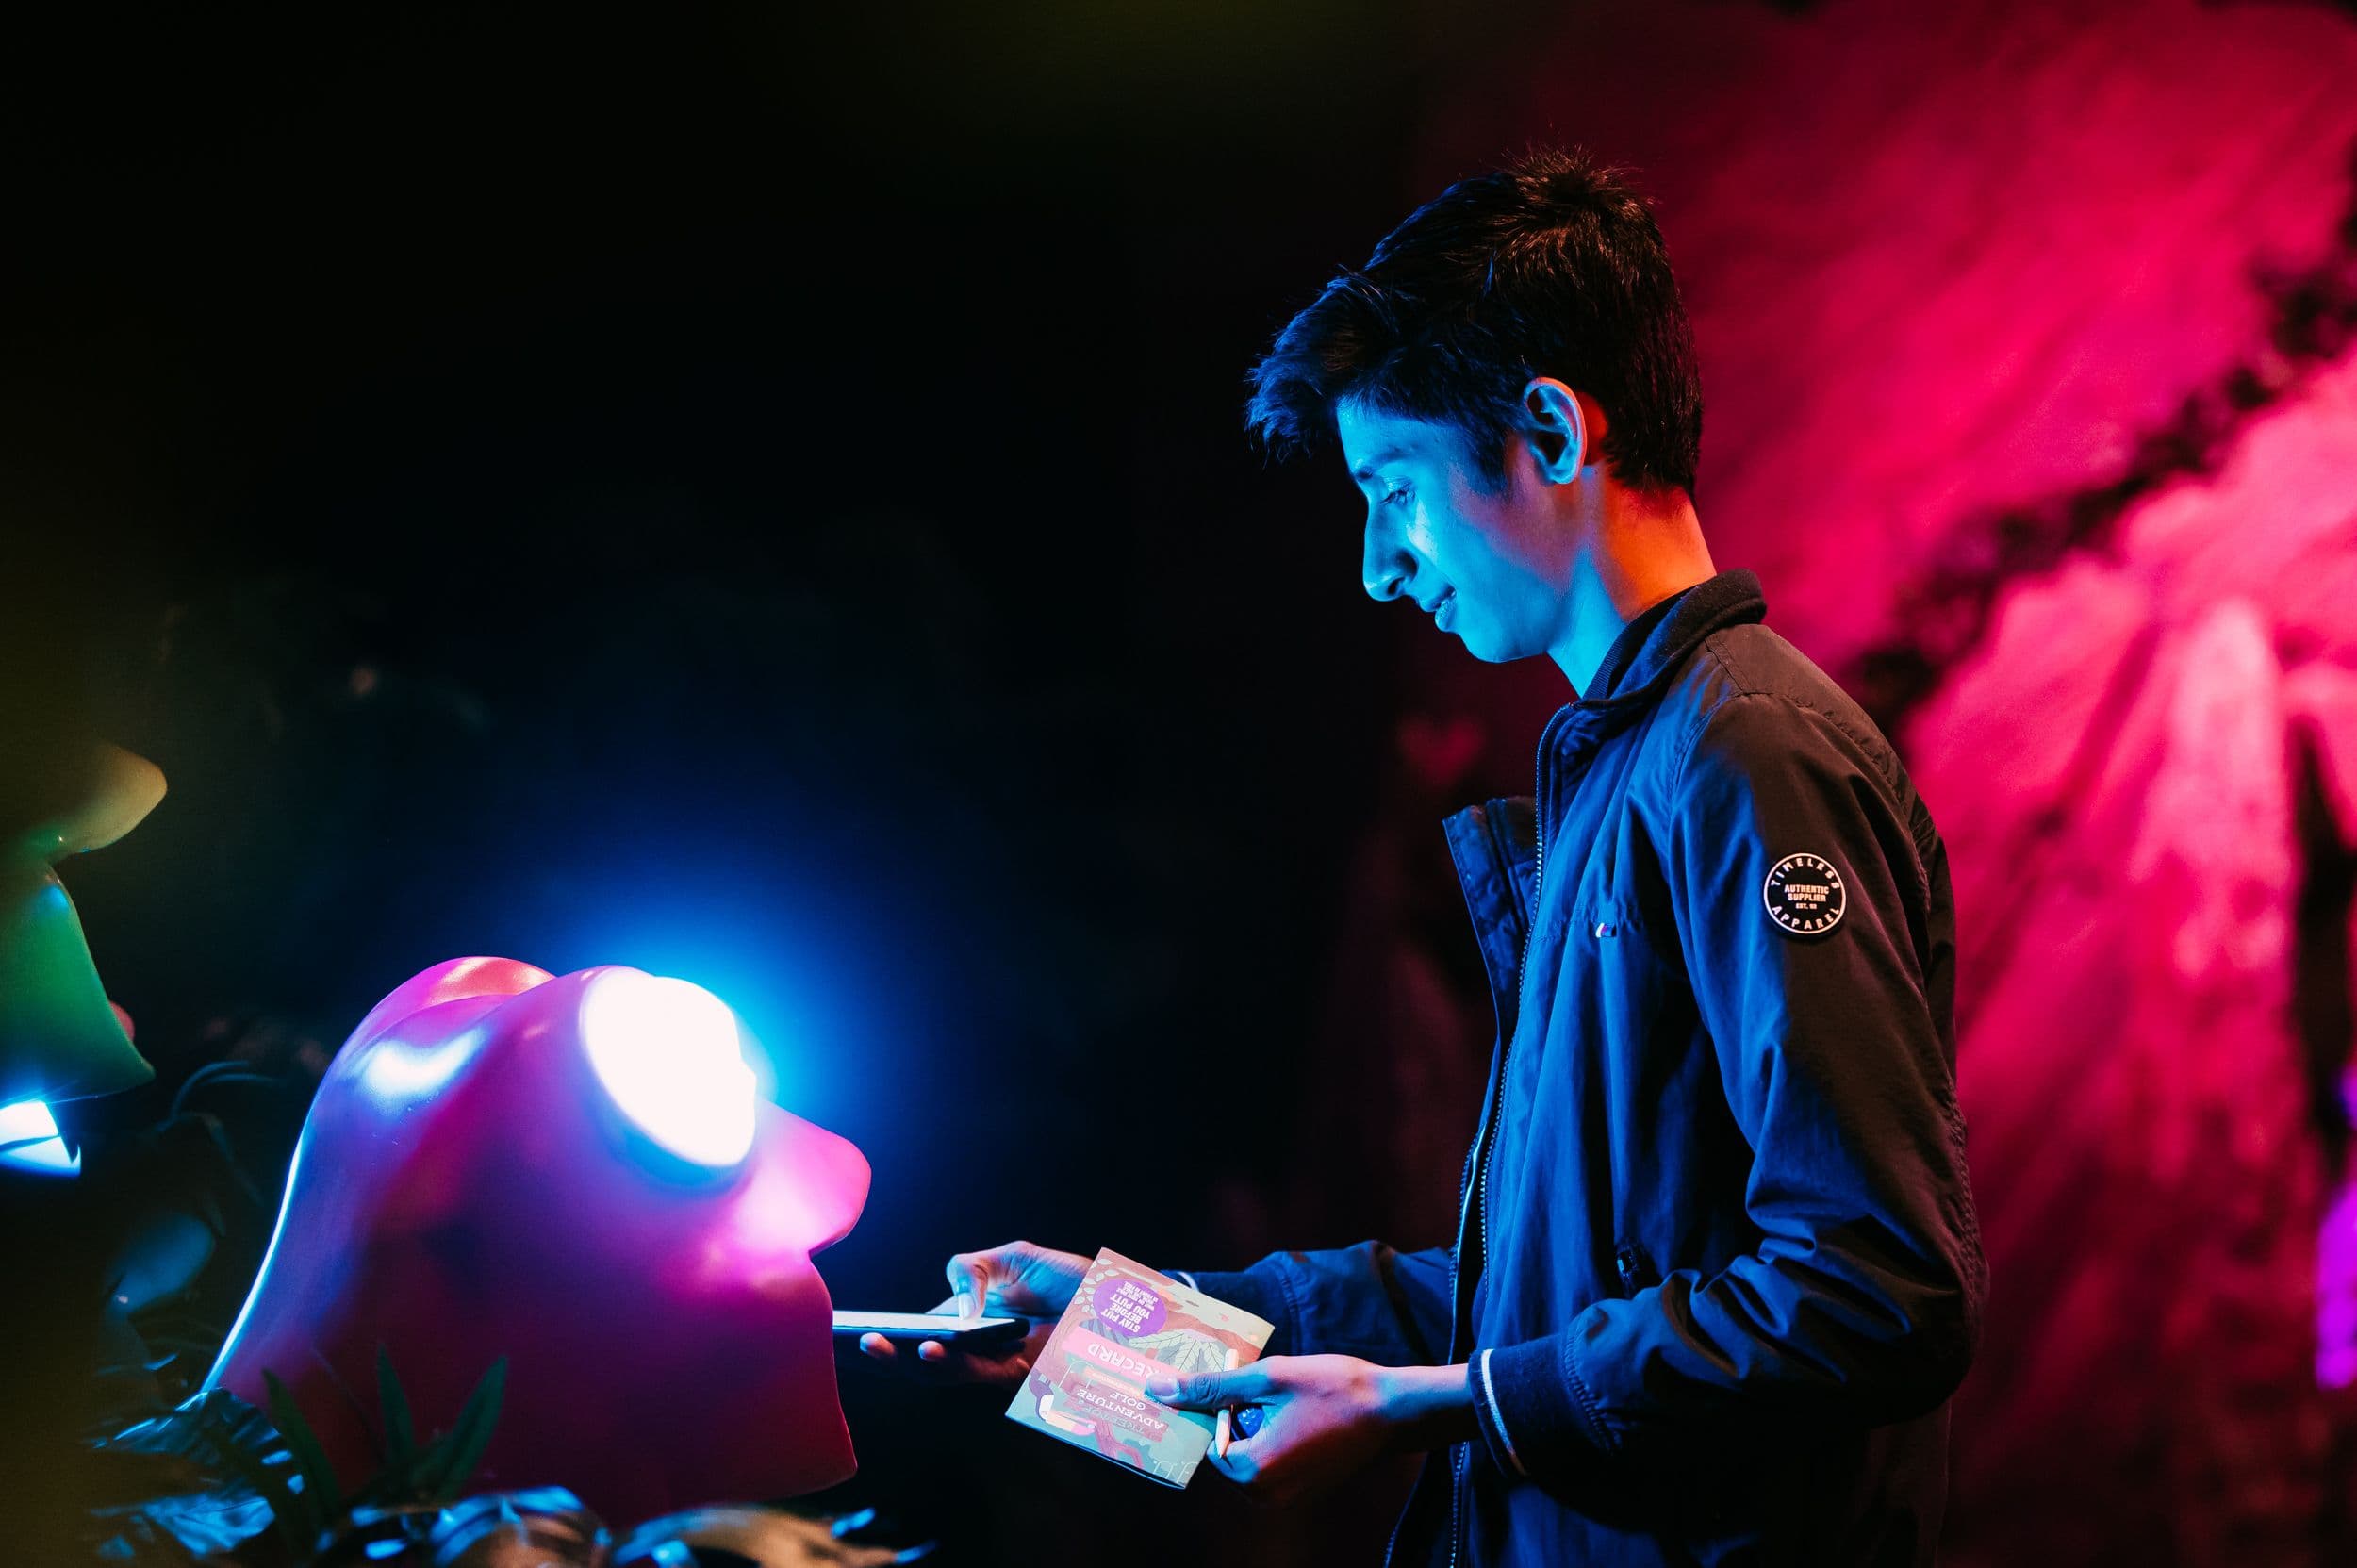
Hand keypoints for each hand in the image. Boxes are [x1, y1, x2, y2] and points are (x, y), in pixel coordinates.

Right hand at [854, 1239, 1088, 1387]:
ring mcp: (993, 1365)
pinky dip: (952, 1365)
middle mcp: (974, 1346)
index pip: (917, 1328)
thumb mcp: (1015, 1257)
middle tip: (855, 1343)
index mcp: (967, 1317)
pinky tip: (934, 1348)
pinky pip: (976, 1374)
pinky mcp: (1018, 1377)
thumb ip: (974, 1269)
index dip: (885, 1330)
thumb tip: (952, 1306)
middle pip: (919, 1356)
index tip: (849, 1325)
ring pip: (941, 1372)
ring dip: (910, 1362)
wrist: (1120, 1302)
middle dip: (885, 1353)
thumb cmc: (1069, 1279)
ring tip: (887, 1345)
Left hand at [1151, 1355, 1470, 1506]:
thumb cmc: (1333, 1389)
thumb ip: (1211, 1387)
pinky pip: (1271, 1463)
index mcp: (1252, 1471)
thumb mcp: (1267, 1378)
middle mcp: (1265, 1496)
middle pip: (1226, 1448)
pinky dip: (1275, 1436)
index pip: (1207, 1438)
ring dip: (1256, 1424)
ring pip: (1249, 1453)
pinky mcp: (1303, 1491)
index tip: (1234, 1382)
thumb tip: (1157, 1391)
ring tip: (1286, 1398)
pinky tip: (1298, 1412)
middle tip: (1264, 1386)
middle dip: (1237, 1415)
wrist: (1392, 1410)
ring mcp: (1286, 1498)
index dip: (1218, 1406)